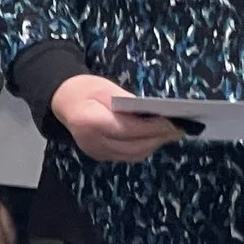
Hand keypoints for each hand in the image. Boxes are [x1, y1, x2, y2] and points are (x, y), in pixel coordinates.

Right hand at [52, 74, 186, 163]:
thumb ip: (128, 102)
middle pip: (132, 147)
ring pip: (132, 154)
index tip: (173, 122)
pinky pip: (126, 155)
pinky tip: (157, 137)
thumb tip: (155, 112)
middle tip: (180, 128)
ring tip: (173, 132)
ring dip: (154, 144)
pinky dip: (144, 147)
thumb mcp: (107, 87)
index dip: (153, 128)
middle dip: (158, 138)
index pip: (128, 130)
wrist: (63, 100)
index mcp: (91, 122)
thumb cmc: (85, 89)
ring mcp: (95, 152)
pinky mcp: (100, 155)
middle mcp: (92, 142)